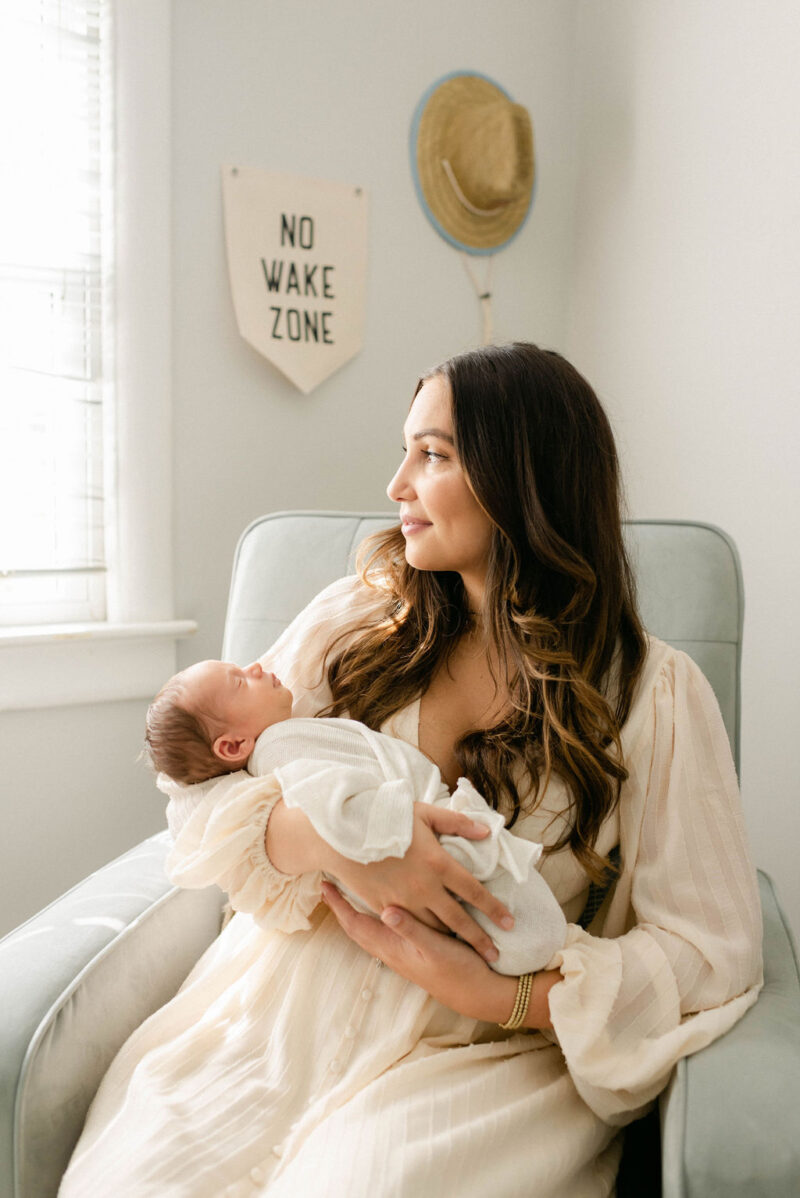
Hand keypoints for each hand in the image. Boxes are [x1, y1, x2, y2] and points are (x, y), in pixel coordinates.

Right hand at [319, 802, 514, 963]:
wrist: (344, 832)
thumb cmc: (387, 816)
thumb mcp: (425, 814)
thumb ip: (457, 823)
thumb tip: (485, 831)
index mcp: (438, 864)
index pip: (474, 892)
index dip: (494, 909)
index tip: (509, 922)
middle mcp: (424, 887)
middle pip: (458, 920)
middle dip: (479, 938)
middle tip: (495, 954)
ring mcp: (403, 900)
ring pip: (434, 928)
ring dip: (452, 939)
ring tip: (468, 950)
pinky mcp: (384, 906)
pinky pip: (409, 926)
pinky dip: (424, 934)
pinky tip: (433, 940)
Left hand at [321, 883, 560, 1027]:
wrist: (477, 993)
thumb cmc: (457, 970)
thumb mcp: (435, 948)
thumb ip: (410, 929)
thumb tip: (385, 909)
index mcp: (391, 947)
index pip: (356, 924)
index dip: (339, 905)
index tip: (324, 884)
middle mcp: (391, 949)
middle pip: (357, 926)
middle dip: (342, 905)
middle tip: (331, 881)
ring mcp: (401, 951)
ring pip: (370, 927)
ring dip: (357, 909)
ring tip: (350, 888)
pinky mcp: (414, 949)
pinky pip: (385, 930)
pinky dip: (376, 914)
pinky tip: (384, 905)